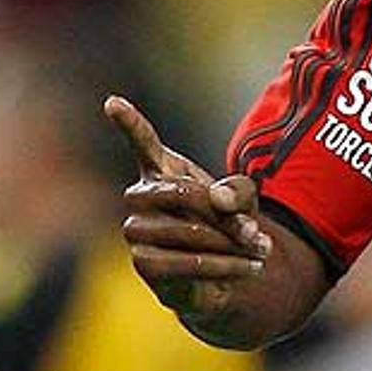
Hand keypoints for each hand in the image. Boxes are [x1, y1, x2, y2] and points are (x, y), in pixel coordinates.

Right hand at [105, 95, 271, 323]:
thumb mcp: (246, 200)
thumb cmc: (229, 223)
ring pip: (184, 233)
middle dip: (222, 213)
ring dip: (228, 244)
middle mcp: (141, 197)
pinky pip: (181, 265)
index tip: (112, 101)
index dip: (130, 123)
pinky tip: (248, 268)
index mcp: (163, 170)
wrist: (225, 270)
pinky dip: (221, 268)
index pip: (143, 142)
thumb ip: (240, 192)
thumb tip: (219, 198)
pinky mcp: (144, 263)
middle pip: (180, 194)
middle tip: (254, 230)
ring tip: (259, 252)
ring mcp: (137, 230)